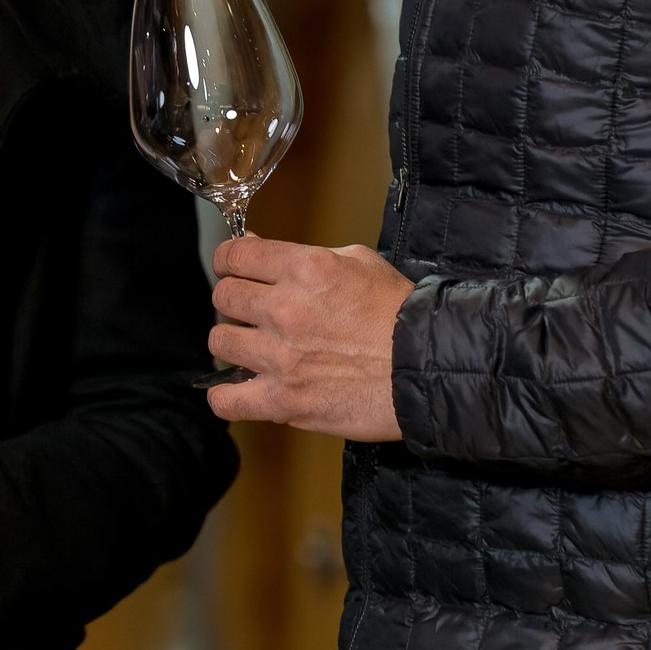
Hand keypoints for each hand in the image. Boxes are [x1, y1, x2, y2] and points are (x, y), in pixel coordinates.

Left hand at [203, 236, 413, 440]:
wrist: (430, 366)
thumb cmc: (401, 315)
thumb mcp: (359, 263)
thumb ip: (304, 257)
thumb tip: (258, 248)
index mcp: (304, 270)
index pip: (234, 256)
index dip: (229, 262)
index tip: (233, 271)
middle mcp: (286, 310)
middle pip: (223, 298)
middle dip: (236, 303)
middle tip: (254, 313)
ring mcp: (281, 357)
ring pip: (220, 342)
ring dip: (235, 344)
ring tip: (257, 350)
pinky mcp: (283, 400)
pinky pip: (226, 400)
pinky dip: (229, 396)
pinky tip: (242, 390)